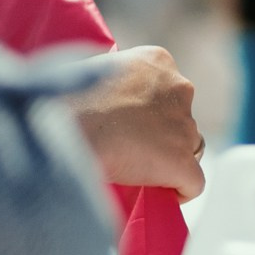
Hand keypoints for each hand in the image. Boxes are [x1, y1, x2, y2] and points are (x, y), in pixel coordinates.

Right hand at [71, 46, 204, 199]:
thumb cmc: (62, 100)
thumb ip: (116, 82)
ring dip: (170, 158)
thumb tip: (113, 103)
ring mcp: (184, 126)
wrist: (60, 126)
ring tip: (140, 170)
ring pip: (189, 148)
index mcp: (158, 60)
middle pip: (181, 118)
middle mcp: (179, 88)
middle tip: (133, 147)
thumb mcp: (94, 71)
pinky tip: (162, 193)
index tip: (133, 124)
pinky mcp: (183, 161)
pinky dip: (180, 189)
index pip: (168, 89)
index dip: (153, 111)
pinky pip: (194, 182)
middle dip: (163, 133)